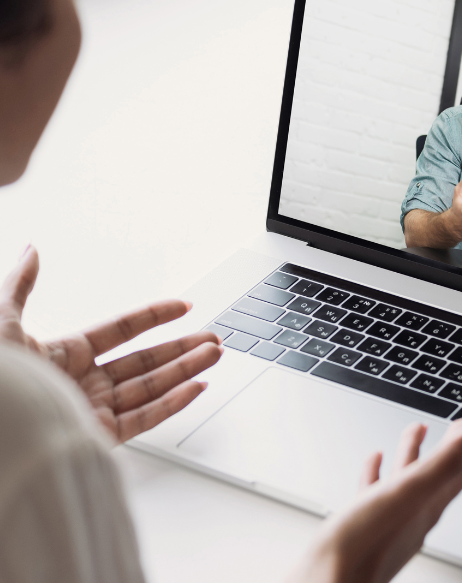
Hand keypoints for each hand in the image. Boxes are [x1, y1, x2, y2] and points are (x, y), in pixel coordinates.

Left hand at [0, 245, 222, 441]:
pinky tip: (196, 386)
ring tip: (213, 355)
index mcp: (62, 356)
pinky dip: (174, 402)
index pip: (120, 332)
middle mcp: (82, 383)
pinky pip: (145, 418)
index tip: (182, 308)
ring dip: (186, 370)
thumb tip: (30, 251)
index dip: (153, 317)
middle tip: (210, 338)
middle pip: (144, 362)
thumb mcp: (0, 321)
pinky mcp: (98, 437)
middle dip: (181, 348)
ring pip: (151, 387)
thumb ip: (20, 286)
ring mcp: (92, 410)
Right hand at [292, 419, 461, 582]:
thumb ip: (449, 460)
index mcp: (429, 504)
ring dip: (415, 454)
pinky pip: (377, 493)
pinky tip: (373, 461)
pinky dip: (379, 473)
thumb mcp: (410, 491)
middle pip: (441, 474)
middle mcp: (415, 515)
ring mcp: (391, 523)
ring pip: (410, 481)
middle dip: (451, 447)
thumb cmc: (363, 545)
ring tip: (415, 429)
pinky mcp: (364, 528)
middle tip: (460, 426)